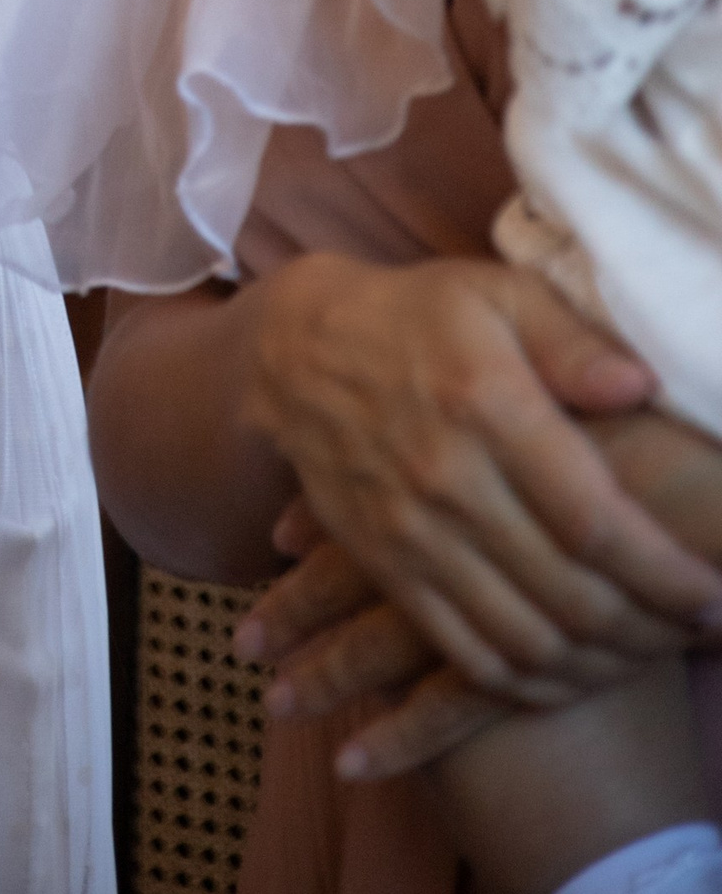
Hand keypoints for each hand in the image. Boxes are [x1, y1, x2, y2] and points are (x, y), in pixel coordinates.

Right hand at [241, 256, 720, 700]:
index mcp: (487, 406)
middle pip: (570, 596)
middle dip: (650, 629)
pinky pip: (466, 654)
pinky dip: (530, 684)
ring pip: (524, 641)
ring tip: (646, 651)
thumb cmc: (418, 316)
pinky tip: (572, 671)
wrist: (298, 349)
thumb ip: (572, 341)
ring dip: (600, 665)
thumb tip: (641, 387)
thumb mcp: (497, 294)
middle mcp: (448, 480)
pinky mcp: (386, 567)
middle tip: (693, 628)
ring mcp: (411, 533)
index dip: (666, 573)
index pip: (595, 521)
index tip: (713, 594)